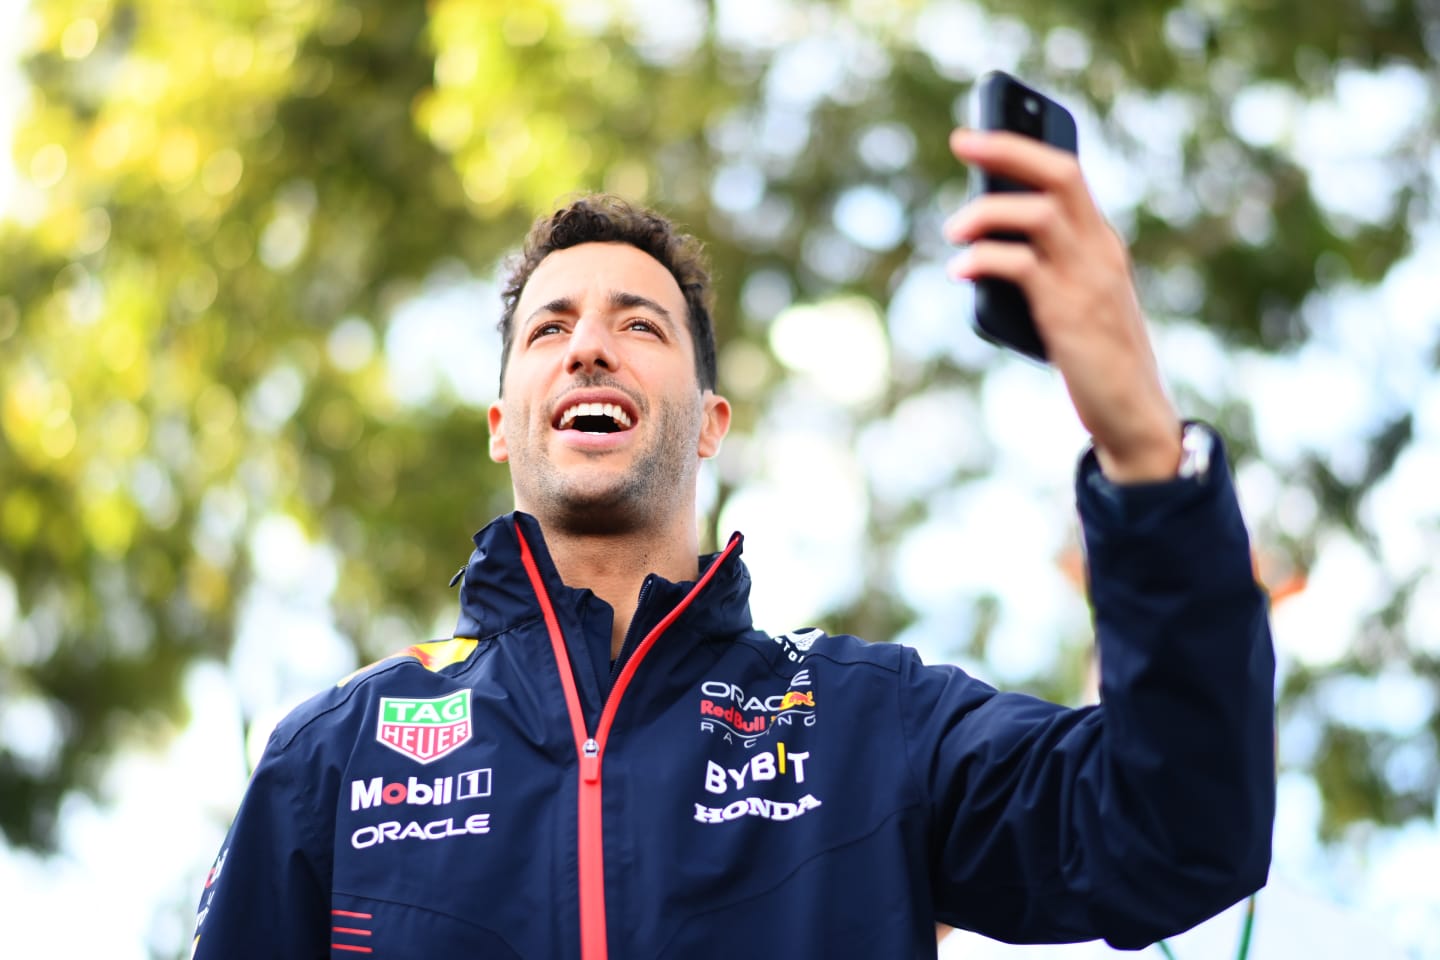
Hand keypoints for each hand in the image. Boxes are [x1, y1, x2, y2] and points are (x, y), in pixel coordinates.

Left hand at [944, 128, 1181, 482]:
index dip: (1023, 146)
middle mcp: (1100, 250)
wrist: (1132, 410)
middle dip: (1007, 149)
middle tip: (961, 140)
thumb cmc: (1095, 356)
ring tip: (953, 232)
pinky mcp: (1069, 313)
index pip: (1067, 173)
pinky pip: (1021, 265)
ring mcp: (1088, 279)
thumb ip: (1044, 267)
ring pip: (1037, 214)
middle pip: (1058, 174)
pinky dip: (983, 260)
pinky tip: (960, 270)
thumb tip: (983, 245)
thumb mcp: (1073, 299)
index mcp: (1102, 242)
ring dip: (986, 213)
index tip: (980, 133)